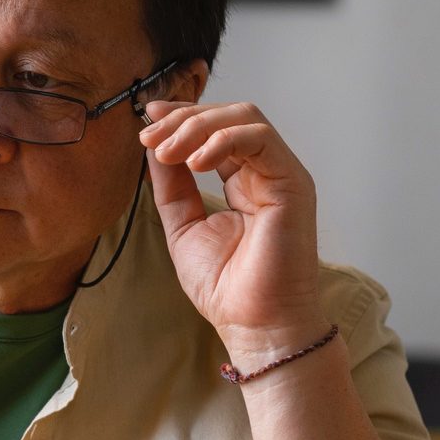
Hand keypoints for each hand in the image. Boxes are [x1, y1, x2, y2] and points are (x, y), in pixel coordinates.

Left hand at [138, 100, 326, 367]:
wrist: (254, 323)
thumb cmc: (225, 286)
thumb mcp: (183, 225)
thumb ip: (171, 187)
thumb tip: (154, 148)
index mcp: (242, 182)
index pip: (215, 131)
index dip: (181, 118)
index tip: (147, 120)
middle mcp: (264, 173)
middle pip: (229, 116)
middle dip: (183, 119)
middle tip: (150, 137)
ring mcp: (280, 175)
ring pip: (245, 118)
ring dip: (198, 127)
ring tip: (167, 152)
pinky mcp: (292, 183)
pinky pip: (260, 139)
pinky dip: (223, 140)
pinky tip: (195, 161)